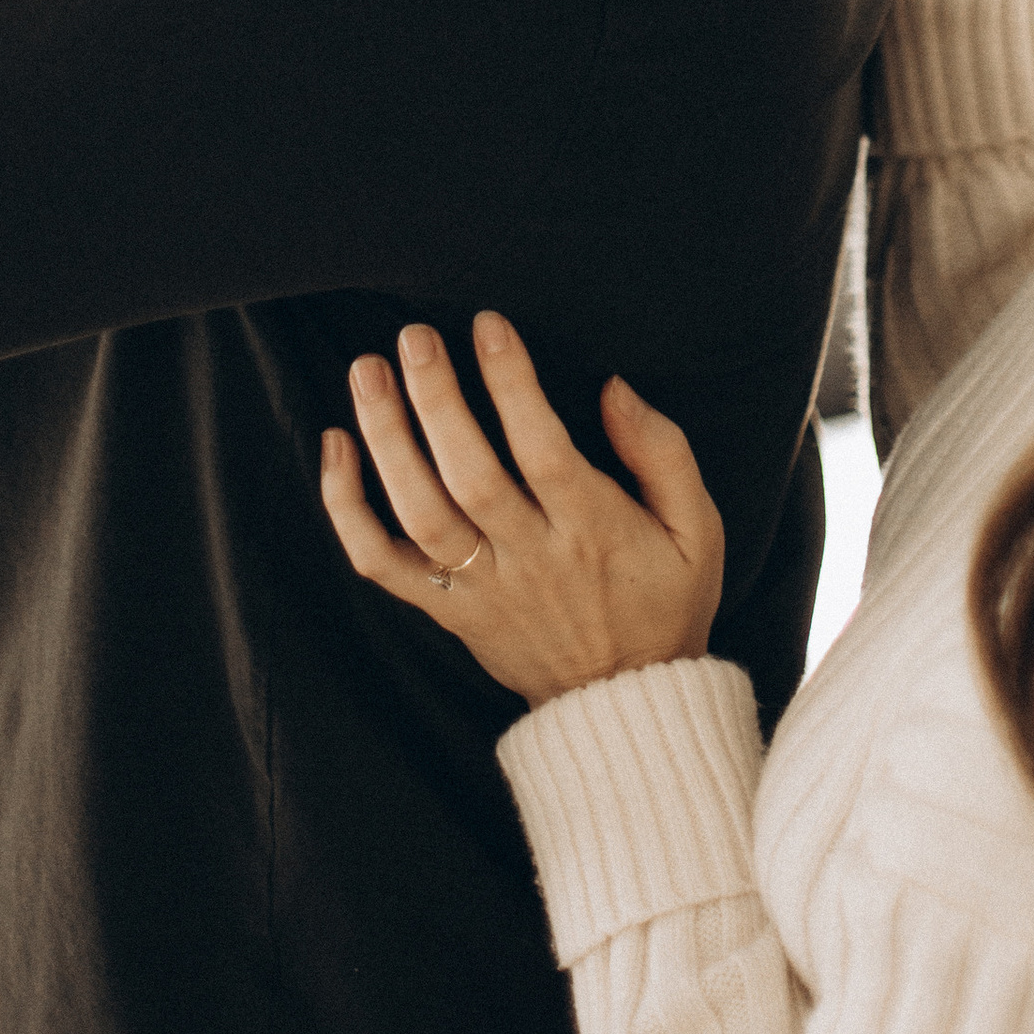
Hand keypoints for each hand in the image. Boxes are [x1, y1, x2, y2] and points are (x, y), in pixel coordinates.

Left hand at [320, 311, 722, 705]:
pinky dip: (348, 509)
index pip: (544, 450)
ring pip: (421, 513)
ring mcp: (482, 590)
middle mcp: (532, 561)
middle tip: (414, 336)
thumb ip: (663, 453)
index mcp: (595, 533)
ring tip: (368, 372)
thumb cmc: (665, 604)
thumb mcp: (698, 531)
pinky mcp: (447, 610)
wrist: (627, 708)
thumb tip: (614, 387)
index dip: (512, 385)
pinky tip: (335, 446)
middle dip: (437, 401)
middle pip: (472, 476)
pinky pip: (383, 564)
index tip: (488, 325)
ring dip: (387, 440)